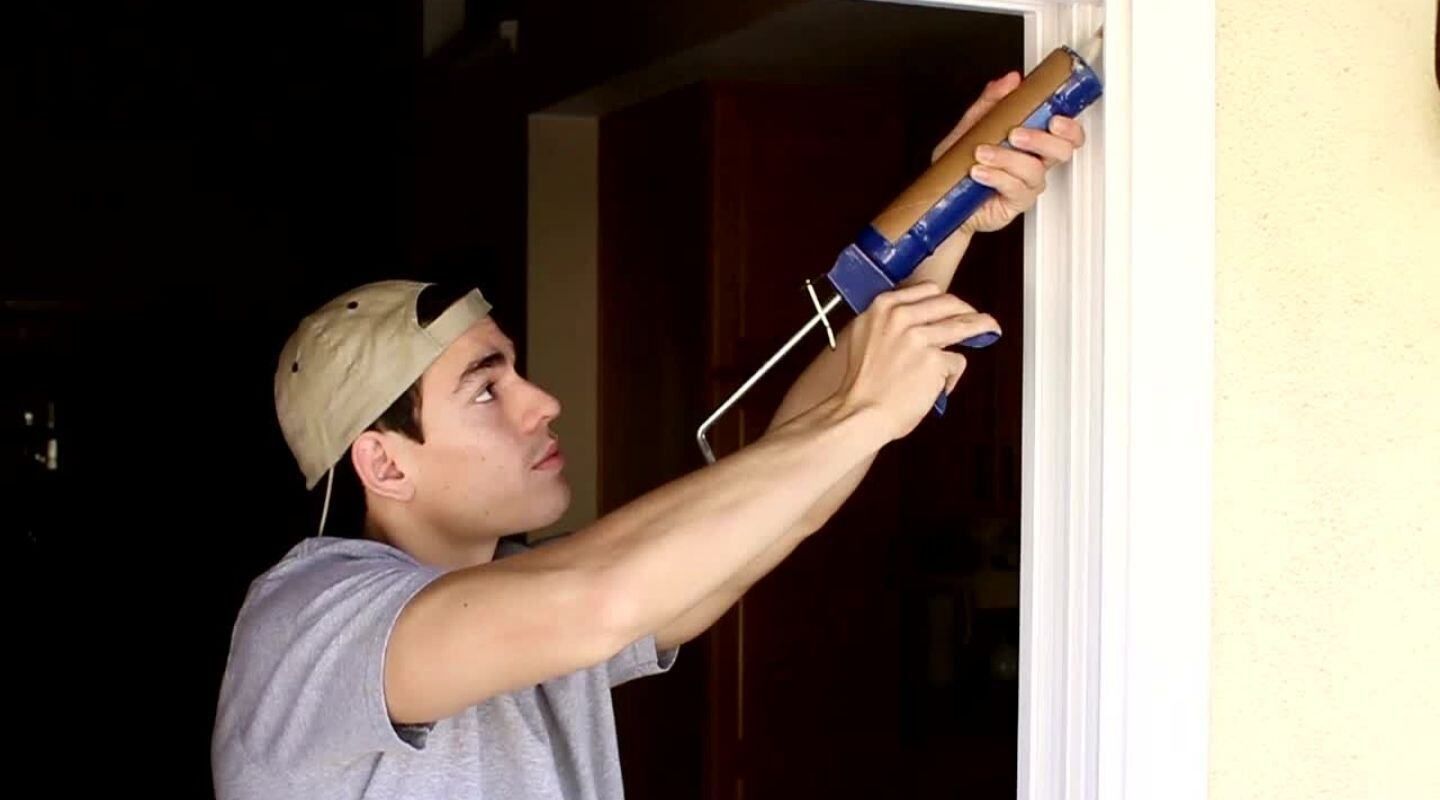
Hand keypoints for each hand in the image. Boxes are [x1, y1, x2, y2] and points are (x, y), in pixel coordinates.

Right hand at [837, 282, 999, 442]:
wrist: (858, 413)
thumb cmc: (858, 385)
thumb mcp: (861, 337)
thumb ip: (885, 323)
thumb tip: (909, 321)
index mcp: (882, 307)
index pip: (926, 290)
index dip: (942, 301)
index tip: (949, 308)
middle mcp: (901, 317)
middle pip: (949, 303)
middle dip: (967, 310)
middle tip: (975, 319)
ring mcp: (920, 337)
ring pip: (963, 325)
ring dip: (982, 327)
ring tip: (990, 330)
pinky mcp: (935, 360)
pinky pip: (957, 361)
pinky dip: (952, 376)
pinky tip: (941, 386)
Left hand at [930, 71, 1087, 235]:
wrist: (942, 197)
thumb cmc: (960, 165)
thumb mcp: (970, 127)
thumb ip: (991, 103)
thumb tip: (1010, 80)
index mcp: (1032, 143)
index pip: (1066, 134)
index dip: (1069, 126)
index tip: (1055, 118)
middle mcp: (1034, 163)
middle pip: (1062, 151)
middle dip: (1041, 139)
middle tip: (1016, 134)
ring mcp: (1026, 184)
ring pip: (1034, 169)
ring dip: (1007, 157)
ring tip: (982, 153)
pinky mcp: (1015, 203)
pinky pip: (1015, 188)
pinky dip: (996, 176)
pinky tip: (980, 171)